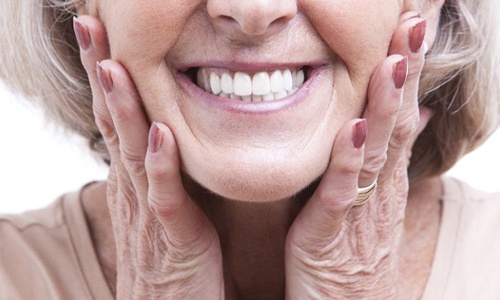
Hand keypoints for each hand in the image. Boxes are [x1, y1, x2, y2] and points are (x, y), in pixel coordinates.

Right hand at [74, 16, 223, 298]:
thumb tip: (165, 134)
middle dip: (102, 73)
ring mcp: (149, 213)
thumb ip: (163, 170)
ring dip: (122, 108)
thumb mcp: (164, 205)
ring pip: (131, 152)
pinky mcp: (172, 238)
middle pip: (113, 122)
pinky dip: (161, 166)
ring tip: (113, 64)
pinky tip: (159, 135)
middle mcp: (134, 189)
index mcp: (135, 179)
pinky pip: (164, 198)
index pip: (117, 117)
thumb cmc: (173, 256)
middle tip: (90, 25)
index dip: (108, 75)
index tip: (103, 34)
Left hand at [285, 13, 430, 298]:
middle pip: (396, 122)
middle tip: (415, 22)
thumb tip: (409, 118)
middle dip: (405, 72)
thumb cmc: (354, 253)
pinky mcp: (333, 233)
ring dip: (387, 105)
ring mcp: (361, 210)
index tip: (414, 26)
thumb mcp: (373, 202)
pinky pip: (343, 193)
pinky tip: (355, 128)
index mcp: (384, 178)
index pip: (400, 114)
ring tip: (394, 61)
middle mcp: (380, 188)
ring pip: (378, 150)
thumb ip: (386, 159)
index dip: (408, 70)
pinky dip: (349, 160)